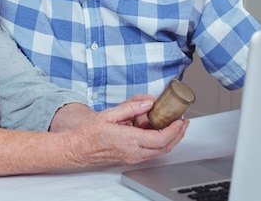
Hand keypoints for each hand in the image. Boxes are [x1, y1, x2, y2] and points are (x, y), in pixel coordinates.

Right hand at [68, 99, 188, 165]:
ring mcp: (132, 157)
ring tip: (173, 125)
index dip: (174, 130)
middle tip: (184, 123)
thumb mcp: (109, 114)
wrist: (77, 148)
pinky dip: (158, 141)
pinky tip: (155, 130)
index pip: (160, 138)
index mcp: (129, 140)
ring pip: (159, 151)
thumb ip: (130, 108)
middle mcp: (133, 152)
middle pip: (165, 147)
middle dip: (178, 135)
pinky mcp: (130, 158)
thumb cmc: (88, 133)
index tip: (180, 120)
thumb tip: (148, 103)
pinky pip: (150, 151)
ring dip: (170, 139)